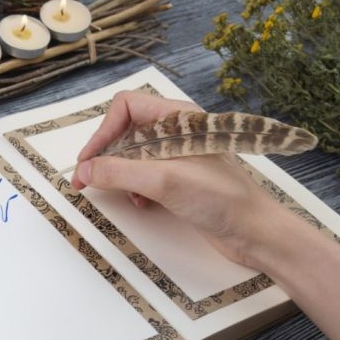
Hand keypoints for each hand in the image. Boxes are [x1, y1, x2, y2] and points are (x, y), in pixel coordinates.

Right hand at [70, 91, 287, 266]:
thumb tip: (84, 171)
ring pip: (133, 155)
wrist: (255, 232)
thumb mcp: (163, 181)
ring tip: (118, 193)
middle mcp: (177, 131)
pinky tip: (140, 203)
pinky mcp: (180, 178)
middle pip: (126, 130)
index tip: (88, 161)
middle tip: (87, 179)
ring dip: (119, 174)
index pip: (126, 107)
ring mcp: (179, 155)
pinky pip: (144, 175)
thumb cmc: (222, 199)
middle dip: (106, 155)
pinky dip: (134, 187)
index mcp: (178, 118)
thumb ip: (119, 172)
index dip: (103, 132)